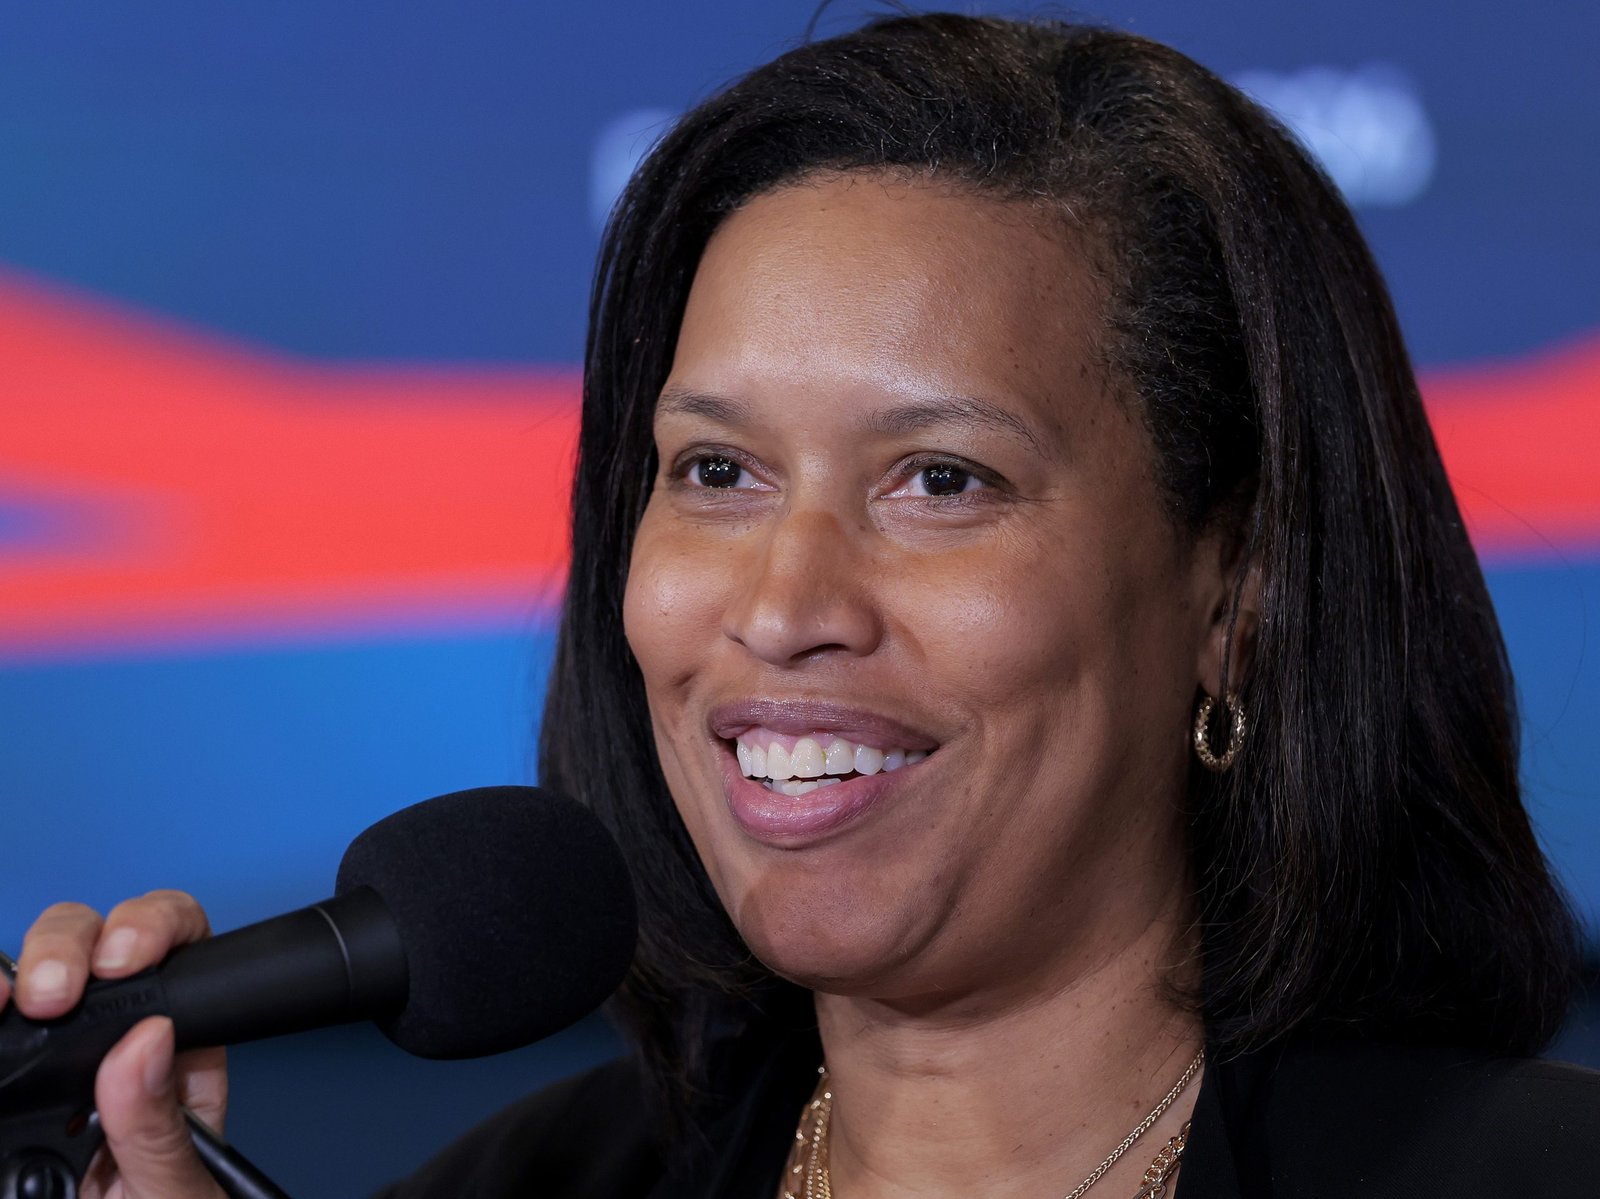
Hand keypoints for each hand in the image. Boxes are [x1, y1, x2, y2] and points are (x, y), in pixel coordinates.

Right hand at [1, 892, 227, 1198]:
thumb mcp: (168, 1188)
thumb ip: (158, 1126)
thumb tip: (148, 1041)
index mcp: (179, 1050)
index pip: (182, 951)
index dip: (155, 927)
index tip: (122, 958)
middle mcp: (121, 1038)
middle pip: (98, 940)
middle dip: (71, 944)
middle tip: (54, 995)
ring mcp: (59, 1057)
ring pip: (36, 968)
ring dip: (23, 968)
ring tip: (7, 1005)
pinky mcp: (11, 1088)